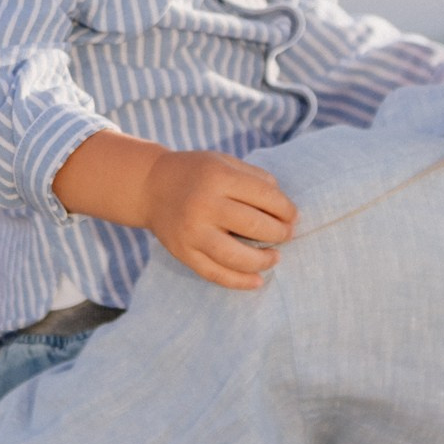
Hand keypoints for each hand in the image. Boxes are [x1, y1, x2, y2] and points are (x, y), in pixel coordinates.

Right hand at [142, 148, 295, 289]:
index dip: (286, 209)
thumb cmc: (196, 173)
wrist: (150, 186)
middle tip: (286, 234)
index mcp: (218, 177)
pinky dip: (240, 281)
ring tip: (275, 257)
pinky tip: (258, 280)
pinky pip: (216, 274)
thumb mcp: (224, 162)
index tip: (292, 215)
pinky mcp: (183, 253)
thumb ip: (255, 178)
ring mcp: (192, 232)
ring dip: (264, 260)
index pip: (265, 196)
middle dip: (279, 233)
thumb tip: (285, 208)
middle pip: (254, 226)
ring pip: (237, 256)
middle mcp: (204, 205)